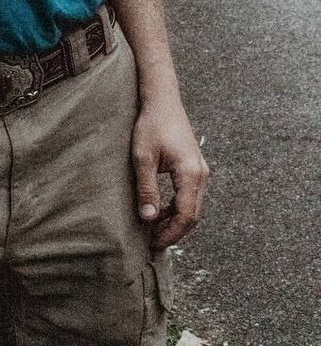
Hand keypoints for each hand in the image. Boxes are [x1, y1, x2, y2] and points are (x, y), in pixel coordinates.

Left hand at [131, 96, 209, 248]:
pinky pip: (190, 196)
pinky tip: (160, 210)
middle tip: (152, 242)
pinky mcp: (195, 167)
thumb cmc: (151, 125)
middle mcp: (201, 175)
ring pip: (192, 207)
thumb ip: (147, 189)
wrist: (162, 101)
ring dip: (175, 220)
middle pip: (192, 215)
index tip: (153, 244)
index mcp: (191, 174)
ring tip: (154, 229)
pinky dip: (177, 208)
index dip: (170, 234)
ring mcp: (201, 171)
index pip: (185, 216)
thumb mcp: (143, 157)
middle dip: (174, 231)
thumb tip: (148, 219)